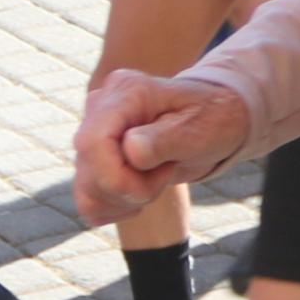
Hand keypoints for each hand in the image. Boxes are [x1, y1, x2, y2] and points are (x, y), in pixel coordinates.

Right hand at [75, 68, 252, 224]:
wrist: (213, 121)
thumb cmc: (213, 118)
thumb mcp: (201, 126)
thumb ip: (166, 138)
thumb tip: (130, 149)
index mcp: (125, 92)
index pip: (92, 143)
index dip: (118, 176)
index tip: (163, 174)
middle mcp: (100, 108)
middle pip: (89, 171)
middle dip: (131, 189)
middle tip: (168, 171)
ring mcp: (93, 135)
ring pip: (86, 192)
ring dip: (126, 200)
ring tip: (158, 177)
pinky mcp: (92, 161)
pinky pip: (88, 202)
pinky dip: (117, 207)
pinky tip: (143, 190)